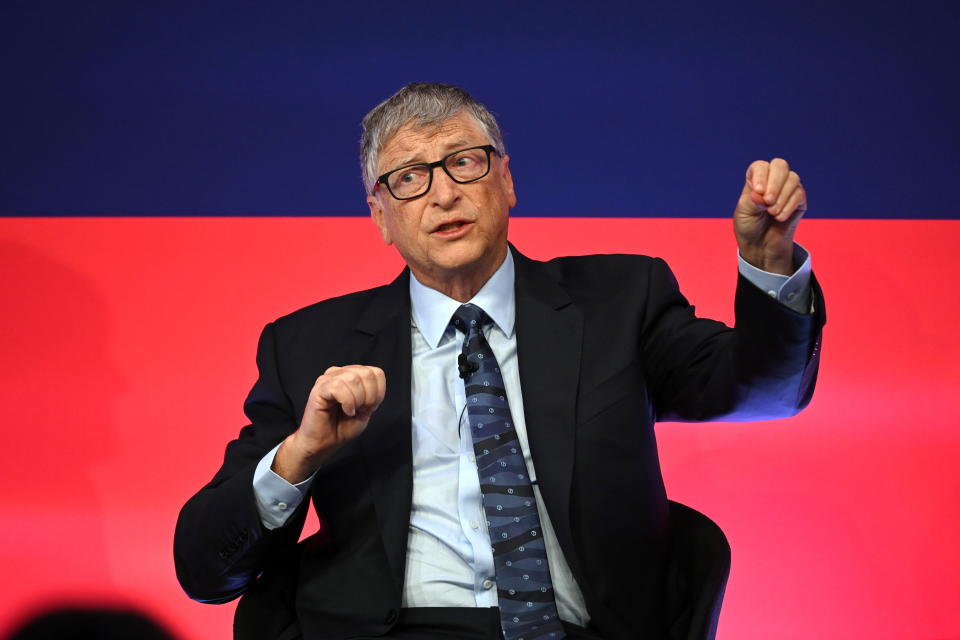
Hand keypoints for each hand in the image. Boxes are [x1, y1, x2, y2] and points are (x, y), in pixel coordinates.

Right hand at [273, 365, 385, 482]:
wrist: (324, 443)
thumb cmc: (342, 427)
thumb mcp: (365, 409)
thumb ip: (372, 394)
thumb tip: (371, 383)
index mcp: (352, 374)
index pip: (376, 373)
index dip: (378, 393)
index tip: (368, 408)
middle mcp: (339, 373)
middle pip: (366, 373)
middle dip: (369, 397)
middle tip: (359, 410)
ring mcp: (327, 379)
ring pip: (353, 378)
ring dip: (358, 399)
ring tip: (351, 411)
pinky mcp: (319, 389)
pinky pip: (338, 387)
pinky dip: (347, 402)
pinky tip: (345, 411)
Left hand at [734, 158, 806, 274]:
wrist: (761, 246)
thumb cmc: (749, 226)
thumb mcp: (744, 212)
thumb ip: (753, 200)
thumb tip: (761, 192)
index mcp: (756, 180)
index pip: (760, 166)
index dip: (761, 175)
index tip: (758, 192)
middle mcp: (773, 181)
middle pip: (780, 165)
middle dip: (775, 183)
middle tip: (768, 201)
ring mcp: (787, 189)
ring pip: (792, 179)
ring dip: (782, 197)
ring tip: (771, 213)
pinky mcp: (799, 201)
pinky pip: (799, 194)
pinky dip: (788, 206)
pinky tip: (779, 218)